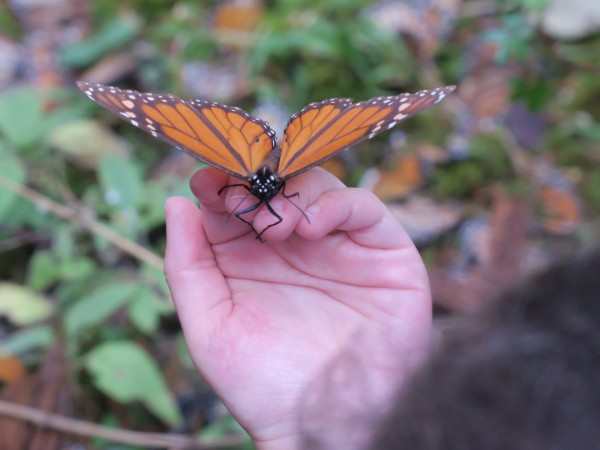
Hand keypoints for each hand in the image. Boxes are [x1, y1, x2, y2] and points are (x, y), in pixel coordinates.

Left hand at [164, 167, 431, 448]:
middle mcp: (296, 246)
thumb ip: (187, 266)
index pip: (236, 202)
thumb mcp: (209, 326)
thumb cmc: (263, 385)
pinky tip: (311, 228)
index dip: (221, 185)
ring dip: (293, 193)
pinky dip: (335, 204)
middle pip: (277, 186)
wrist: (323, 426)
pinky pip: (362, 207)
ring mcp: (340, 245)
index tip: (205, 180)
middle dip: (256, 183)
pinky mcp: (382, 251)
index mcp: (253, 258)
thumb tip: (177, 203)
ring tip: (276, 224)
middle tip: (240, 197)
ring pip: (318, 187)